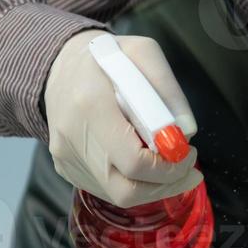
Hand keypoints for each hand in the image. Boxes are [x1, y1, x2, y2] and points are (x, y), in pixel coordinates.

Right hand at [43, 28, 202, 207]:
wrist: (58, 68)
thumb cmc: (106, 59)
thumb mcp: (142, 52)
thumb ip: (167, 89)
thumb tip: (186, 132)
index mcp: (90, 104)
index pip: (133, 160)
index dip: (168, 166)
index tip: (188, 152)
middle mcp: (72, 137)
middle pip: (126, 189)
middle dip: (166, 184)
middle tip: (188, 169)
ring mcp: (65, 157)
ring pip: (118, 195)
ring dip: (154, 187)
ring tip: (173, 166)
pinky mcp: (65, 168)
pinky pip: (106, 189)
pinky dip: (134, 183)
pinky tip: (146, 163)